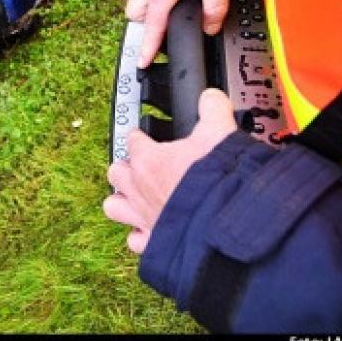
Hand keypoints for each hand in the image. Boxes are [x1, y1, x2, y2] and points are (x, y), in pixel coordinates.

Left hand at [103, 88, 237, 253]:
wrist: (228, 223)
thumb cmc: (219, 179)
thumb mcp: (219, 132)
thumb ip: (213, 109)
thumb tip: (212, 98)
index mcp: (149, 159)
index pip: (133, 139)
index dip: (140, 136)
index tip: (146, 137)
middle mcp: (139, 187)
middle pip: (116, 171)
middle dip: (126, 168)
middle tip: (144, 168)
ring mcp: (142, 216)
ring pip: (113, 206)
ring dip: (123, 200)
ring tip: (139, 197)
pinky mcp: (152, 242)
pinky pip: (134, 240)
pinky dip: (140, 235)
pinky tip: (153, 229)